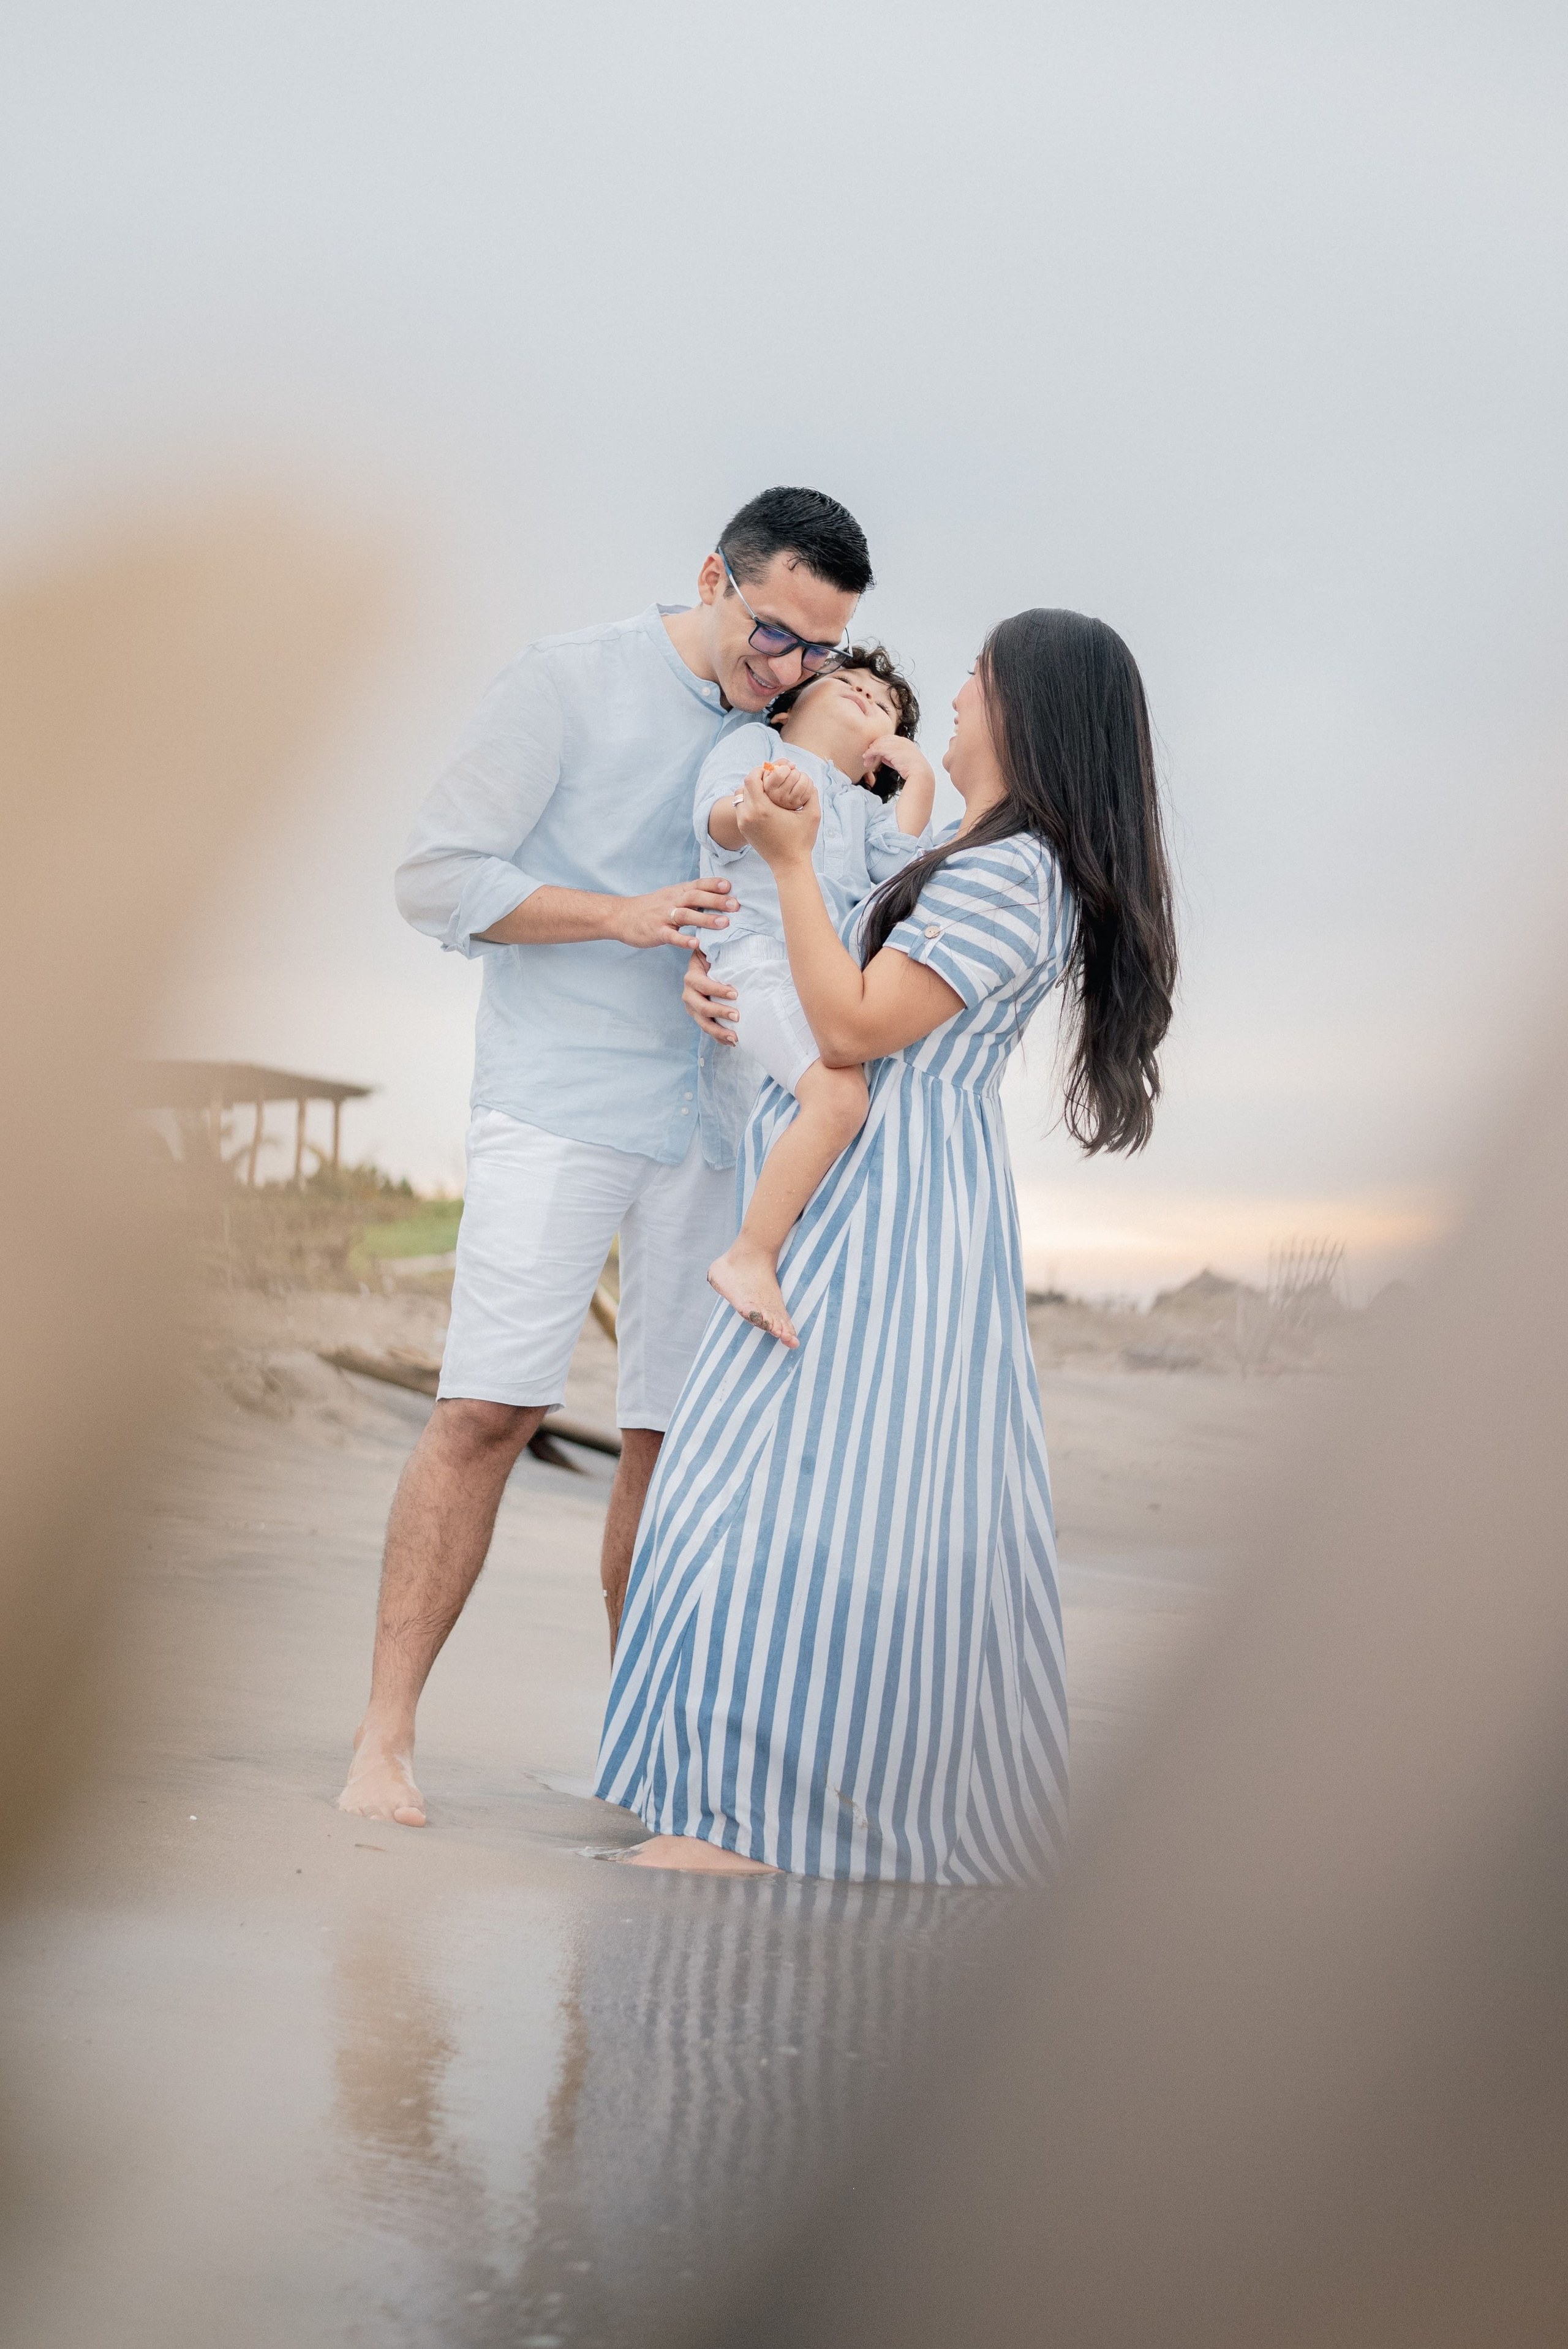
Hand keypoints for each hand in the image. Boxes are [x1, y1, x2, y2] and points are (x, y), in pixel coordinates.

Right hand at [612, 874, 738, 949]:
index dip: (713, 884)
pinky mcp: (656, 932)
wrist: (621, 916)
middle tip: (735, 905)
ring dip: (705, 918)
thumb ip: (692, 898)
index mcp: (677, 892)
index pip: (698, 885)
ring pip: (686, 915)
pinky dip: (683, 939)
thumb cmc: (651, 908)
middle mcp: (672, 901)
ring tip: (724, 923)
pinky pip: (671, 936)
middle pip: (695, 897)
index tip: (730, 886)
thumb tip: (719, 898)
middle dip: (716, 900)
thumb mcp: (671, 897)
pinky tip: (696, 943)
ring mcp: (663, 916)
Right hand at [682, 947, 740, 1042]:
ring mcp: (693, 1008)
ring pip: (703, 1023)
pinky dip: (720, 1038)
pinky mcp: (700, 1018)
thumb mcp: (713, 950)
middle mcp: (689, 994)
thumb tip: (731, 934)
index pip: (702, 985)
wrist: (707, 967)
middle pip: (700, 1008)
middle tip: (738, 1016)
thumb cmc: (714, 958)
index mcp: (692, 976)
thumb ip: (718, 947)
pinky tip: (733, 1043)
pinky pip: (708, 1030)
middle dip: (719, 1013)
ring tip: (735, 1038)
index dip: (717, 990)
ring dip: (719, 1032)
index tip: (735, 993)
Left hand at [735, 767, 819, 870]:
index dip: (760, 770)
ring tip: (765, 792)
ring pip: (739, 797)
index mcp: (762, 809)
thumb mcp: (813, 814)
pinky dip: (748, 802)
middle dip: (756, 780)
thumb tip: (807, 779)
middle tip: (769, 780)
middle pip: (743, 786)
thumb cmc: (802, 840)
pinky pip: (740, 808)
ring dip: (750, 791)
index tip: (771, 771)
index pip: (751, 779)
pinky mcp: (743, 830)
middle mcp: (748, 815)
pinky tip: (763, 804)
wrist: (789, 865)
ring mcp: (743, 823)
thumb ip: (812, 793)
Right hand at [756, 759, 813, 810]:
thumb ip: (781, 763)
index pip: (780, 774)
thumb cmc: (775, 779)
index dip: (785, 768)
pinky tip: (803, 783)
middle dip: (795, 771)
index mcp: (769, 787)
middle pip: (794, 776)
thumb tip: (793, 765)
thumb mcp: (772, 769)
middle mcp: (778, 797)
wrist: (777, 795)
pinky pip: (810, 790)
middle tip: (792, 774)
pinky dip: (809, 783)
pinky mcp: (799, 804)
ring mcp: (789, 802)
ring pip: (803, 784)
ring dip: (803, 776)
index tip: (785, 770)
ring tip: (799, 777)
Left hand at [862, 734, 935, 793]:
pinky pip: (877, 749)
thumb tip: (882, 757)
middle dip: (873, 748)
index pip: (888, 739)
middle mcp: (901, 740)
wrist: (920, 774)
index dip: (879, 745)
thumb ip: (892, 758)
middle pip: (882, 740)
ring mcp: (897, 744)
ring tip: (866, 761)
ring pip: (878, 744)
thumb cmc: (913, 771)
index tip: (873, 753)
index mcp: (905, 742)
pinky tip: (867, 759)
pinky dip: (870, 754)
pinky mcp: (892, 749)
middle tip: (867, 757)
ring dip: (870, 752)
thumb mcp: (902, 762)